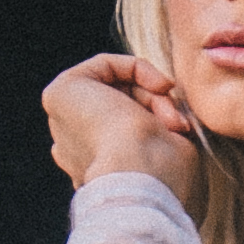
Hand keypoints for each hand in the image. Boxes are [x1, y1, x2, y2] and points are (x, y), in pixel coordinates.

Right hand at [43, 50, 201, 213]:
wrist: (141, 176)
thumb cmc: (162, 177)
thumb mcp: (169, 156)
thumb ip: (161, 138)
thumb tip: (172, 123)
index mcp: (92, 171)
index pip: (125, 133)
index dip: (156, 125)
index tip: (182, 130)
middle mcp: (72, 147)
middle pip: (120, 107)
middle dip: (155, 108)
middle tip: (179, 124)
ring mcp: (63, 121)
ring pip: (115, 88)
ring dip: (151, 94)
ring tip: (170, 117)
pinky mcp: (60, 93)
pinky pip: (105, 66)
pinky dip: (138, 68)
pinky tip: (160, 86)